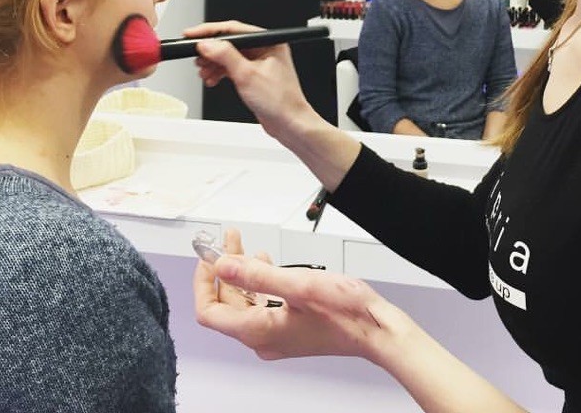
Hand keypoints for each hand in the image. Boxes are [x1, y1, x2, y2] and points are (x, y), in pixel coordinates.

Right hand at [182, 20, 315, 137]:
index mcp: (269, 42)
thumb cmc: (279, 101)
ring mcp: (259, 62)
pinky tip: (212, 79)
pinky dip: (220, 73)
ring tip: (203, 72)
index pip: (234, 29)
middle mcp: (265, 49)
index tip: (192, 35)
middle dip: (210, 52)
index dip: (210, 32)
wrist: (289, 123)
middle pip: (230, 43)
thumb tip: (207, 44)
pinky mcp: (254, 75)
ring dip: (213, 64)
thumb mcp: (247, 75)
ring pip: (229, 56)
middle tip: (196, 58)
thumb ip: (225, 56)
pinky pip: (232, 68)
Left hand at [194, 234, 404, 363]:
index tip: (208, 256)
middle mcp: (263, 338)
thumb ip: (257, 275)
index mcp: (258, 331)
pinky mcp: (289, 329)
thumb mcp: (299, 285)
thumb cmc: (346, 313)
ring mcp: (276, 335)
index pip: (209, 311)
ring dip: (241, 273)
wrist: (376, 330)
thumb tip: (223, 266)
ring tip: (244, 247)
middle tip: (227, 242)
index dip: (203, 281)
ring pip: (244, 303)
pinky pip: (261, 306)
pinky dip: (257, 283)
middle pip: (226, 304)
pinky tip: (266, 265)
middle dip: (223, 270)